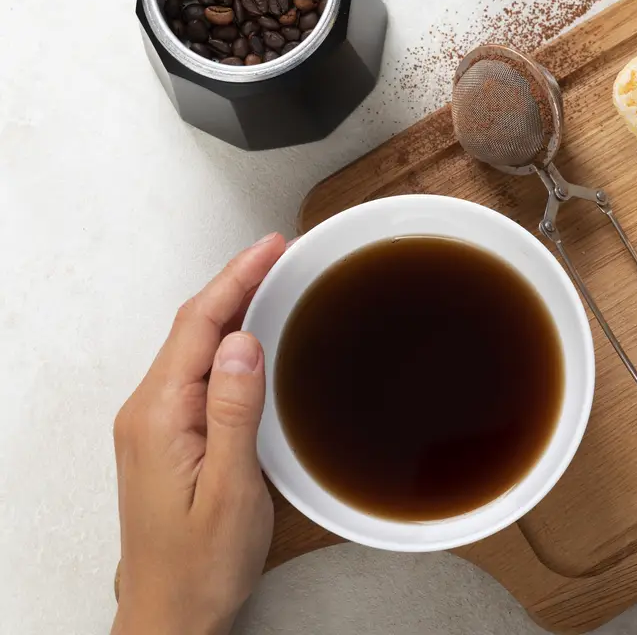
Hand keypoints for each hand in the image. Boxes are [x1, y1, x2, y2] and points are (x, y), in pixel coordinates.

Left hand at [112, 234, 286, 634]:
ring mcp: (152, 424)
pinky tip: (251, 339)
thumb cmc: (201, 563)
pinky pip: (195, 372)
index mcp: (158, 417)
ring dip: (231, 309)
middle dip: (236, 284)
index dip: (237, 279)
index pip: (199, 326)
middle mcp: (146, 412)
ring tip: (273, 283)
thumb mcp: (231, 488)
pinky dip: (225, 343)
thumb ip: (232, 410)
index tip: (271, 248)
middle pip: (192, 328)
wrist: (171, 611)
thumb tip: (242, 343)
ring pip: (193, 347)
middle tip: (281, 255)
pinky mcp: (165, 437)